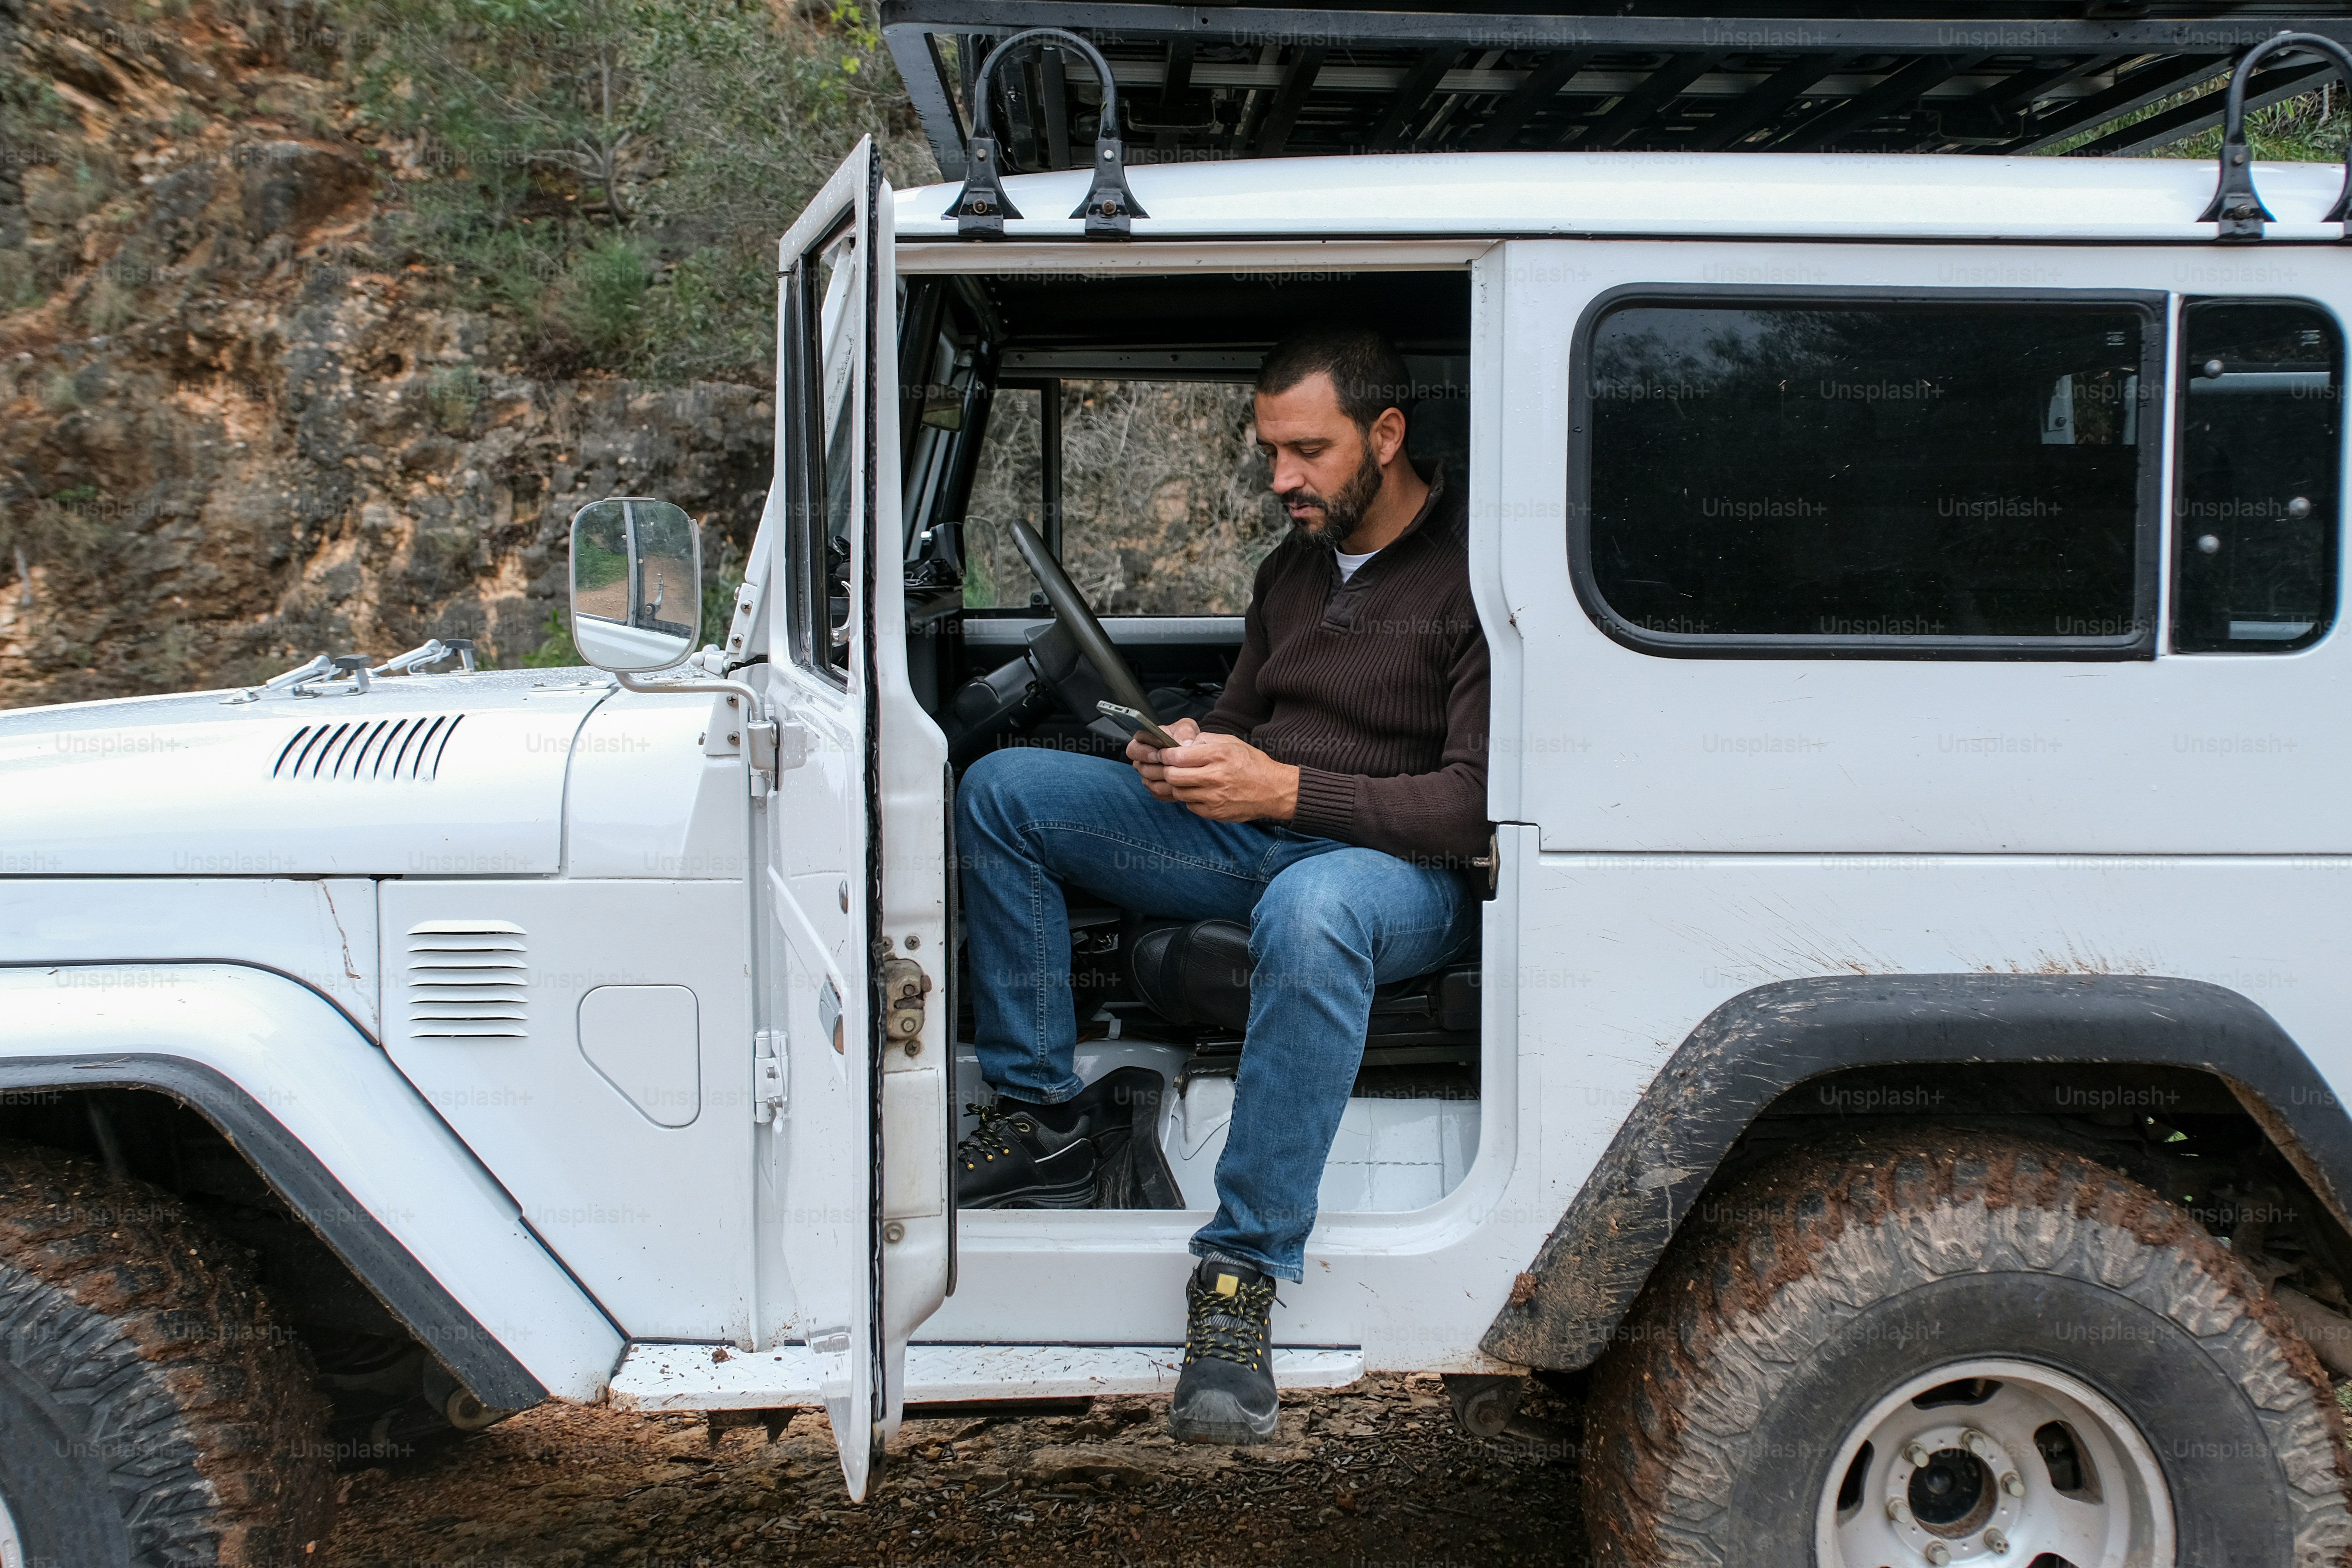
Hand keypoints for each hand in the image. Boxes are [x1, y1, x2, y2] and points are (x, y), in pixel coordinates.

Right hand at [1128, 717, 1200, 797]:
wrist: (1192, 752)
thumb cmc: (1184, 737)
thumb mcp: (1186, 728)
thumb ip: (1184, 733)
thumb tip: (1185, 744)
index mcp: (1142, 742)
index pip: (1133, 749)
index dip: (1144, 753)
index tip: (1158, 755)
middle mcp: (1141, 761)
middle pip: (1143, 769)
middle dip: (1160, 769)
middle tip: (1176, 767)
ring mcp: (1146, 776)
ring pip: (1152, 784)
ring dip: (1168, 781)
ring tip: (1184, 776)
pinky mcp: (1154, 789)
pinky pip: (1159, 793)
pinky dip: (1171, 791)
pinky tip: (1184, 785)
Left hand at [1159, 731, 1300, 823]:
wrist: (1273, 790)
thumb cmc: (1251, 763)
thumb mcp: (1231, 742)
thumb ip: (1205, 740)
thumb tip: (1181, 745)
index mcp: (1217, 755)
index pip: (1177, 757)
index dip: (1165, 755)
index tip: (1164, 754)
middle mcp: (1214, 777)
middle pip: (1172, 776)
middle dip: (1167, 770)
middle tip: (1170, 768)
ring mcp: (1213, 798)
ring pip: (1178, 792)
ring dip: (1178, 785)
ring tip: (1188, 779)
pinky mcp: (1215, 813)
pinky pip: (1190, 805)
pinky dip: (1191, 798)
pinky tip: (1201, 792)